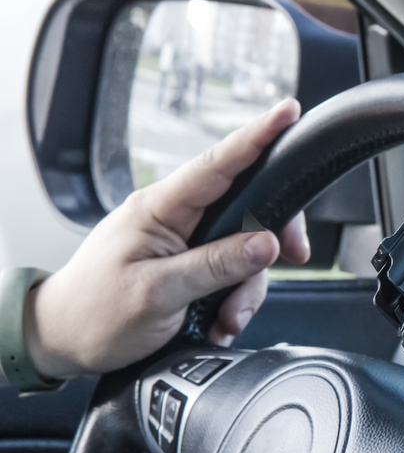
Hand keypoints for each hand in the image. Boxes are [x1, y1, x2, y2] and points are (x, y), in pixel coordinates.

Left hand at [23, 99, 309, 379]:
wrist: (62, 341)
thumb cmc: (94, 313)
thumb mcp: (157, 293)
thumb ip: (214, 266)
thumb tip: (266, 244)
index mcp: (158, 209)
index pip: (216, 163)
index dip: (256, 135)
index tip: (287, 112)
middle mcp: (175, 218)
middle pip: (247, 208)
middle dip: (270, 240)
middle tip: (291, 257)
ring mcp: (185, 242)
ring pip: (246, 250)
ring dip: (246, 289)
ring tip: (226, 320)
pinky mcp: (191, 266)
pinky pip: (233, 274)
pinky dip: (235, 302)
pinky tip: (219, 323)